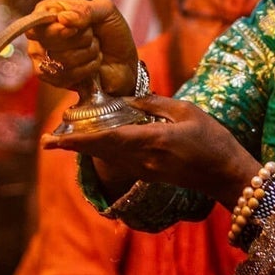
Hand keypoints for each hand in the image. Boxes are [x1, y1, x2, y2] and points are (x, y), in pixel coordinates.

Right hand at [26, 0, 139, 94]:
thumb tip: (62, 18)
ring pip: (61, 59)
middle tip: (93, 36)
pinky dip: (87, 69)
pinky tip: (92, 65)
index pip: (39, 20)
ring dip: (88, 54)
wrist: (124, 61)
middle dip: (82, 39)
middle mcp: (42, 33)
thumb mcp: (105, 11)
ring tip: (95, 49)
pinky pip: (65, 76)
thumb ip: (84, 9)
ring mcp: (44, 57)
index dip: (56, 28)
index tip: (75, 30)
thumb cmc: (112, 32)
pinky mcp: (52, 77)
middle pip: (50, 40)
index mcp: (50, 10)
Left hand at [43, 95, 257, 207]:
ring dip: (84, 148)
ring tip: (62, 139)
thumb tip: (129, 99)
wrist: (228, 176)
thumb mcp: (188, 112)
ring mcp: (146, 171)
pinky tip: (94, 143)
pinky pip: (120, 161)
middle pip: (101, 152)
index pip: (109, 139)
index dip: (81, 138)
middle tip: (46, 141)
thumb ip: (156, 104)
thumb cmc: (213, 140)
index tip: (58, 137)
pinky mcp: (150, 175)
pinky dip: (103, 151)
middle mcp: (144, 160)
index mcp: (153, 142)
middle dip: (73, 146)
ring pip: (107, 157)